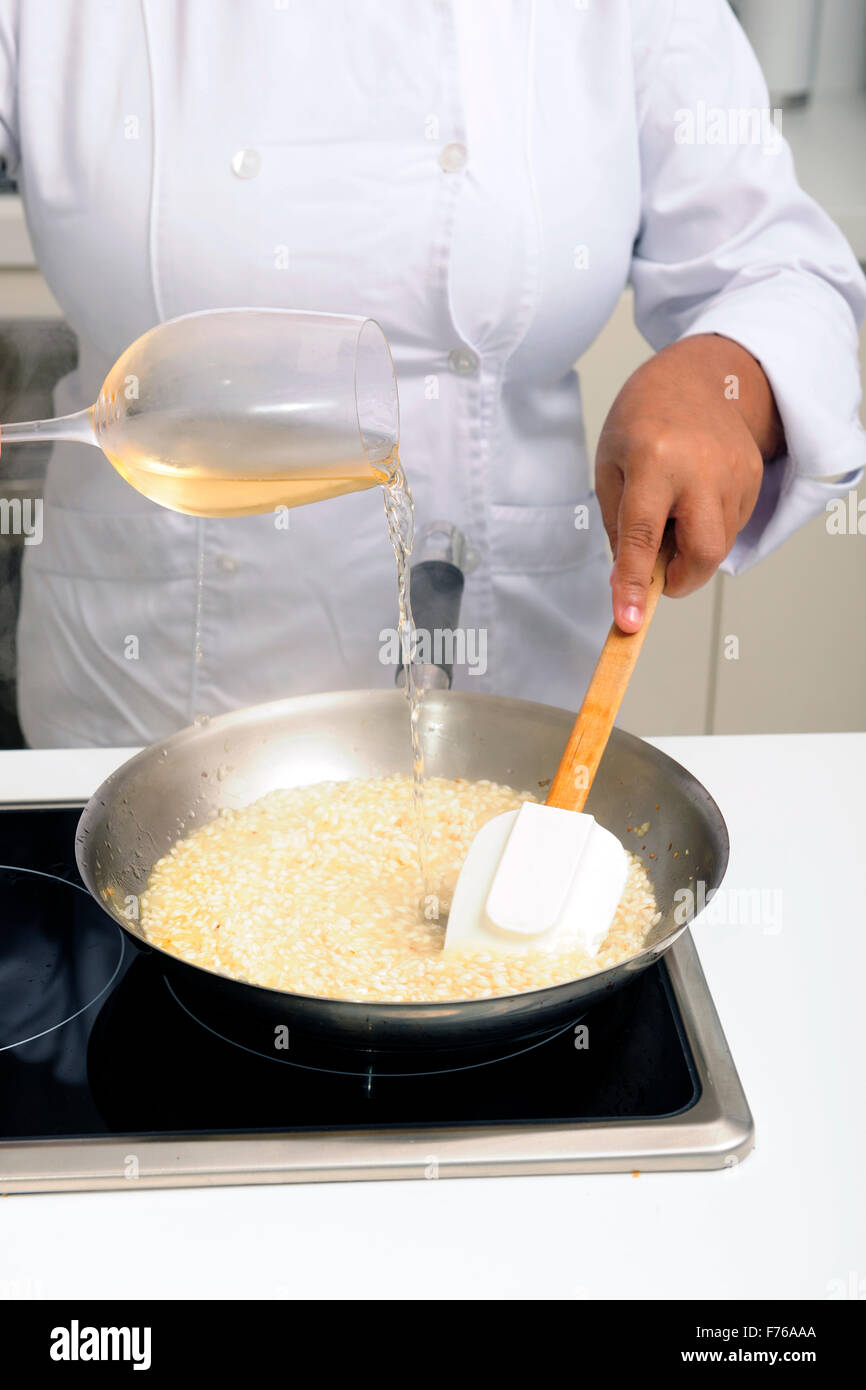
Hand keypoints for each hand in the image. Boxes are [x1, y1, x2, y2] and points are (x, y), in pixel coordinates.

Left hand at [595, 334, 783, 632]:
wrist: (696, 377)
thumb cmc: (642, 421)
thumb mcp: (610, 467)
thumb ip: (618, 528)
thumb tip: (629, 584)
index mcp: (654, 460)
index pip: (642, 536)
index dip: (634, 584)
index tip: (630, 621)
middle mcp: (700, 468)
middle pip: (703, 551)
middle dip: (681, 579)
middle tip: (659, 572)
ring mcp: (734, 472)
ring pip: (718, 544)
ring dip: (691, 546)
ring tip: (673, 507)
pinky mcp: (754, 477)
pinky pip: (731, 527)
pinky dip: (708, 528)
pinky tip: (694, 497)